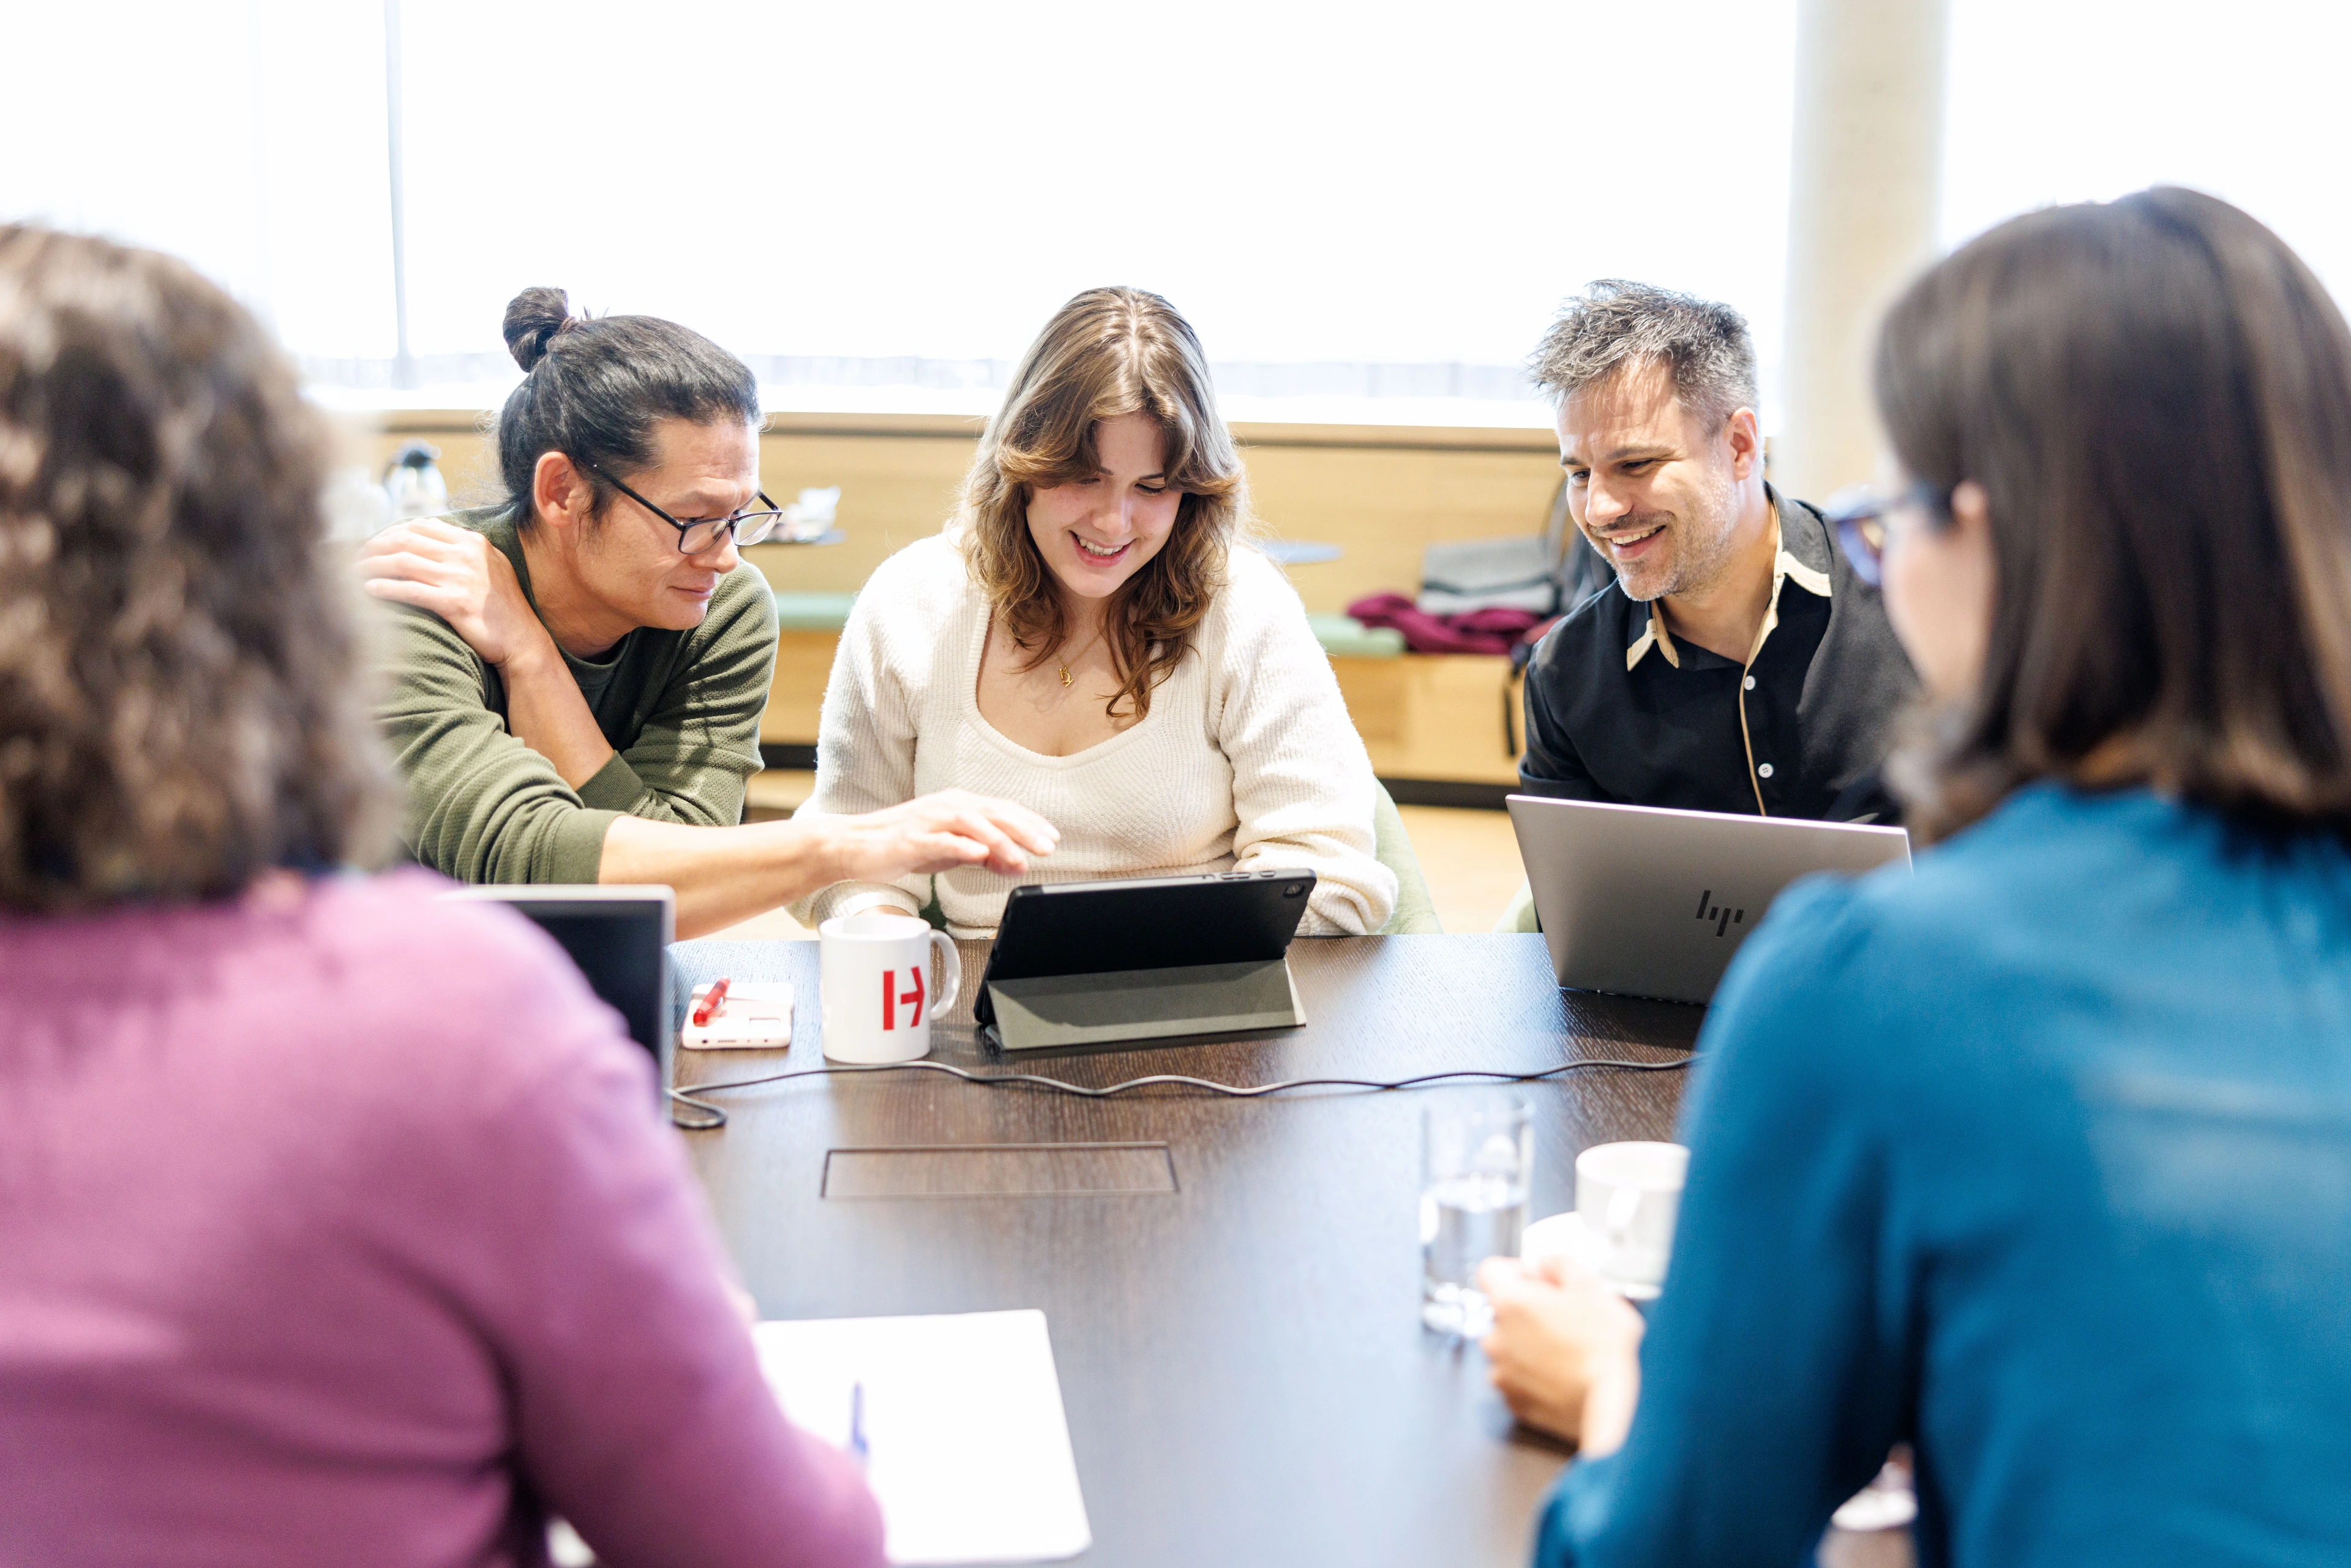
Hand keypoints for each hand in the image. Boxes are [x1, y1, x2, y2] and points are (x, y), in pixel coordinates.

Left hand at [358, 518, 551, 670]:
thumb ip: (463, 549)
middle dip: (374, 547)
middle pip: (407, 540)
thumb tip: (429, 534)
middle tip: (354, 558)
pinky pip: (410, 590)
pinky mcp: (455, 603)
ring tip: (352, 574)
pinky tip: (369, 591)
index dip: (391, 531)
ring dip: (372, 566)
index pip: (421, 525)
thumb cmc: (503, 608)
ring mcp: (461, 578)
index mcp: (473, 542)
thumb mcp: (491, 567)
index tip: (373, 544)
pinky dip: (385, 588)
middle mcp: (466, 555)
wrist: (523, 641)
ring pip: (403, 562)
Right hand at [825, 790, 1058, 882]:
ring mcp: (928, 820)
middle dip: (1025, 830)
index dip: (1030, 822)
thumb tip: (1015, 862)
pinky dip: (963, 845)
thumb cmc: (904, 844)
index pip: (1003, 810)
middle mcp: (947, 806)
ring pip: (972, 823)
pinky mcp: (911, 838)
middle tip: (1048, 847)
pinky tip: (980, 854)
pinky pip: (941, 840)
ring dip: (1000, 840)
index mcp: (958, 805)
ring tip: (1021, 858)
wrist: (855, 845)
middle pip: (993, 812)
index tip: (1052, 837)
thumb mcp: (950, 849)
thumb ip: (982, 853)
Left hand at [1477, 1253, 1645, 1452]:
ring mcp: (1502, 1375)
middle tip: (1566, 1318)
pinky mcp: (1515, 1404)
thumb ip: (1560, 1265)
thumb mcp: (1591, 1287)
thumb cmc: (1606, 1348)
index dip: (1516, 1270)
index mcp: (1509, 1303)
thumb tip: (1546, 1265)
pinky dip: (1535, 1376)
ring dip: (1531, 1345)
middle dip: (1529, 1311)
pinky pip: (1518, 1380)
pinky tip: (1565, 1375)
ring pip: (1510, 1347)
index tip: (1539, 1281)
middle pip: (1502, 1311)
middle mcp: (1496, 1339)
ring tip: (1569, 1351)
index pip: (1490, 1270)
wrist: (1617, 1408)